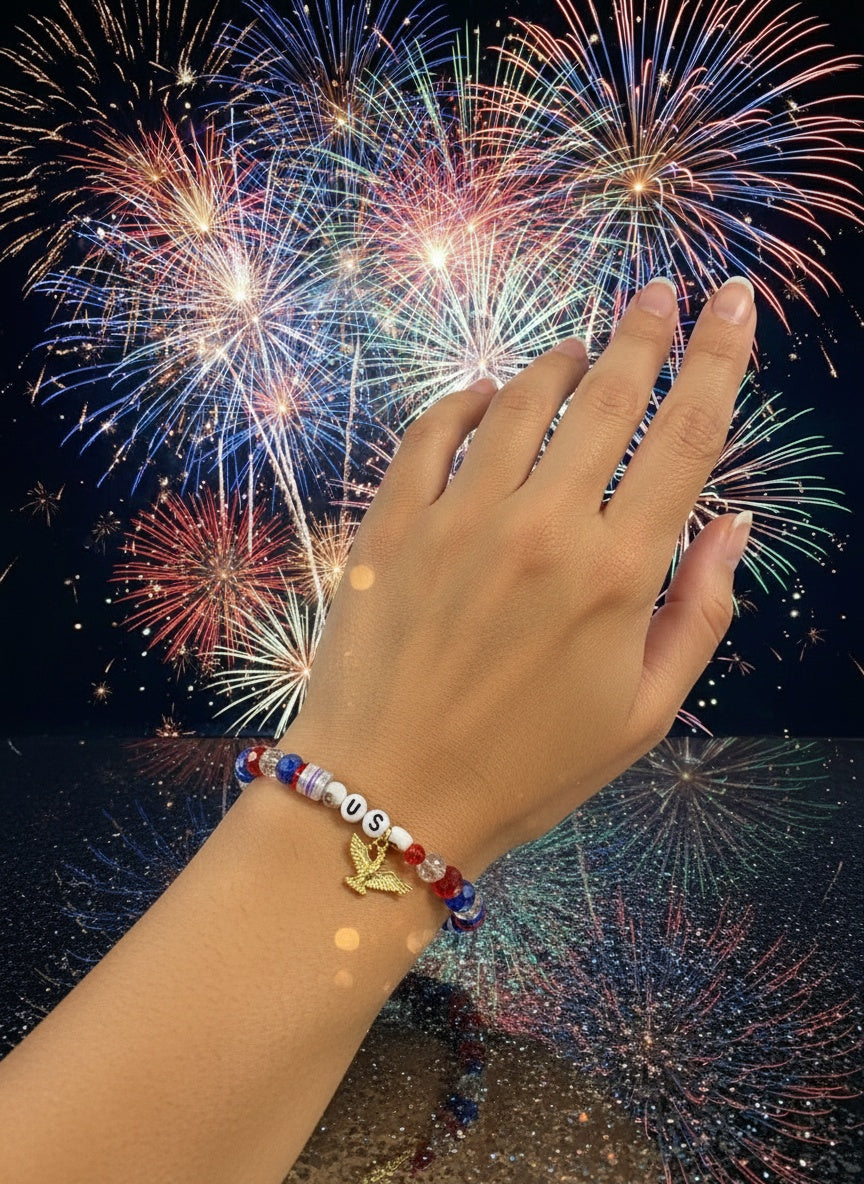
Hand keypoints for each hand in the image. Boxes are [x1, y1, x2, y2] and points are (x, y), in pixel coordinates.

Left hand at [276, 276, 756, 879]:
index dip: (720, 359)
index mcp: (618, 575)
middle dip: (646, 333)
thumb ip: (700, 612)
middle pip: (610, 396)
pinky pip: (434, 430)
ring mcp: (461, 519)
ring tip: (581, 350)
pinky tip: (488, 396)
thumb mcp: (644, 714)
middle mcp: (544, 528)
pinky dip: (467, 400)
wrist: (388, 800)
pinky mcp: (395, 525)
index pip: (687, 437)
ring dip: (561, 362)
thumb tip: (733, 523)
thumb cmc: (527, 770)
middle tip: (661, 293)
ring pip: (524, 400)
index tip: (735, 303)